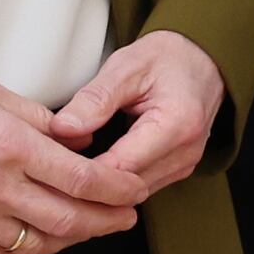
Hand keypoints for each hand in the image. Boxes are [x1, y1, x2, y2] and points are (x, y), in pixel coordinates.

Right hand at [0, 69, 137, 253]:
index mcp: (10, 145)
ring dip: (70, 239)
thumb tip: (80, 139)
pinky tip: (38, 236)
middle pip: (68, 220)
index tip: (134, 191)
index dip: (117, 190)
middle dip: (106, 222)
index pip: (82, 179)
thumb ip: (41, 120)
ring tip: (87, 228)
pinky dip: (26, 249)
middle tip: (125, 218)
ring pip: (37, 244)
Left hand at [53, 29, 228, 205]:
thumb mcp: (126, 66)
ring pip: (133, 195)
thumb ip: (95, 98)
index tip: (51, 163)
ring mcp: (185, 165)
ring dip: (101, 189)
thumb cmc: (166, 58)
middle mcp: (187, 152)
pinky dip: (115, 184)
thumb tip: (62, 129)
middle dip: (88, 184)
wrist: (202, 59)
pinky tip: (92, 170)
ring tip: (67, 172)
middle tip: (51, 171)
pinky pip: (141, 188)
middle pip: (128, 189)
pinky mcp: (178, 170)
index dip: (83, 171)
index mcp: (177, 124)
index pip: (122, 166)